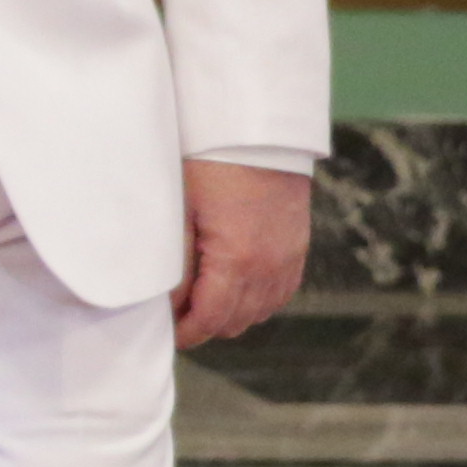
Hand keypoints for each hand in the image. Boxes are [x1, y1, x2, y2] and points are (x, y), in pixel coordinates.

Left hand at [179, 160, 309, 347]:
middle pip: (236, 322)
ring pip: (260, 311)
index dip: (188, 333)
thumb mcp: (182, 212)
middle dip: (206, 325)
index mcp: (236, 260)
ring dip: (232, 313)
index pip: (211, 319)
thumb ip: (176, 263)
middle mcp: (268, 267)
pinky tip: (237, 288)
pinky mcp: (298, 246)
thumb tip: (168, 302)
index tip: (170, 334)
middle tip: (180, 316)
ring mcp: (288, 258)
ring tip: (204, 301)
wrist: (257, 133)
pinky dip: (259, 299)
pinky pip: (280, 292)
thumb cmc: (210, 164)